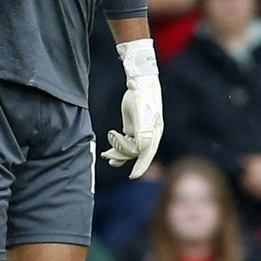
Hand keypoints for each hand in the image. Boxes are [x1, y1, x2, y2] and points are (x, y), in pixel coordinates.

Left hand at [102, 40, 163, 179]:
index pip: (148, 154)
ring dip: (118, 154)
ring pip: (130, 150)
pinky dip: (117, 148)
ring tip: (106, 155)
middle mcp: (149, 135)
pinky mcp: (132, 130)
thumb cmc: (142, 97)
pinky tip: (108, 152)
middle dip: (122, 155)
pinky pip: (125, 145)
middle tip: (109, 155)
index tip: (133, 176)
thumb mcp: (141, 112)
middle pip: (136, 153)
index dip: (141, 166)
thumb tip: (140, 149)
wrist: (140, 84)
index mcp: (154, 133)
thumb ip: (142, 131)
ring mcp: (140, 133)